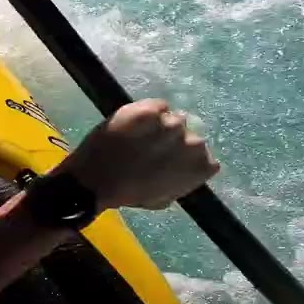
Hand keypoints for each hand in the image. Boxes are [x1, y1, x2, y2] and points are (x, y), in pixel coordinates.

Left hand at [57, 99, 219, 211]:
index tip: (173, 162)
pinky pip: (158, 105)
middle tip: (154, 148)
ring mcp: (172, 124)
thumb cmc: (129, 194)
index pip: (208, 158)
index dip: (189, 159)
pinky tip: (136, 123)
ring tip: (142, 135)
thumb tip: (184, 170)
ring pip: (175, 119)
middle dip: (176, 141)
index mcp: (199, 167)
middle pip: (191, 136)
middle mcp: (193, 143)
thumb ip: (181, 181)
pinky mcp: (150, 109)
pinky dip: (149, 112)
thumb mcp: (164, 198)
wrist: (95, 180)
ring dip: (163, 125)